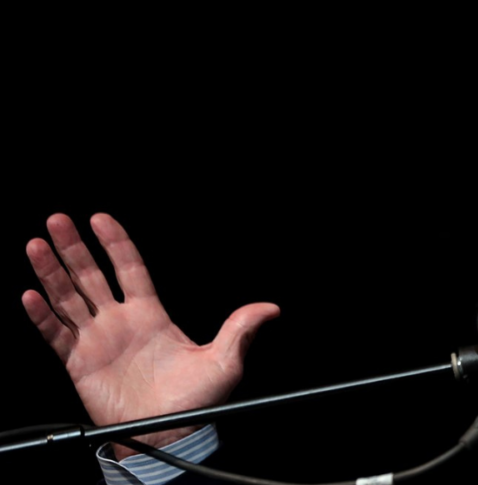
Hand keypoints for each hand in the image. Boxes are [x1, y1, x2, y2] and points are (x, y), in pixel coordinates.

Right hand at [21, 213, 279, 458]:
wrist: (170, 434)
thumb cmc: (196, 401)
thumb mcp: (225, 361)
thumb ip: (240, 329)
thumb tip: (270, 309)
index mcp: (151, 315)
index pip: (130, 269)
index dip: (115, 243)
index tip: (100, 218)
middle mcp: (120, 323)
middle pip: (92, 276)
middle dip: (74, 248)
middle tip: (58, 221)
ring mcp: (97, 340)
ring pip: (68, 298)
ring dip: (51, 273)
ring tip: (36, 245)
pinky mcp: (79, 363)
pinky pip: (56, 334)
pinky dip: (42, 316)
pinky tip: (30, 296)